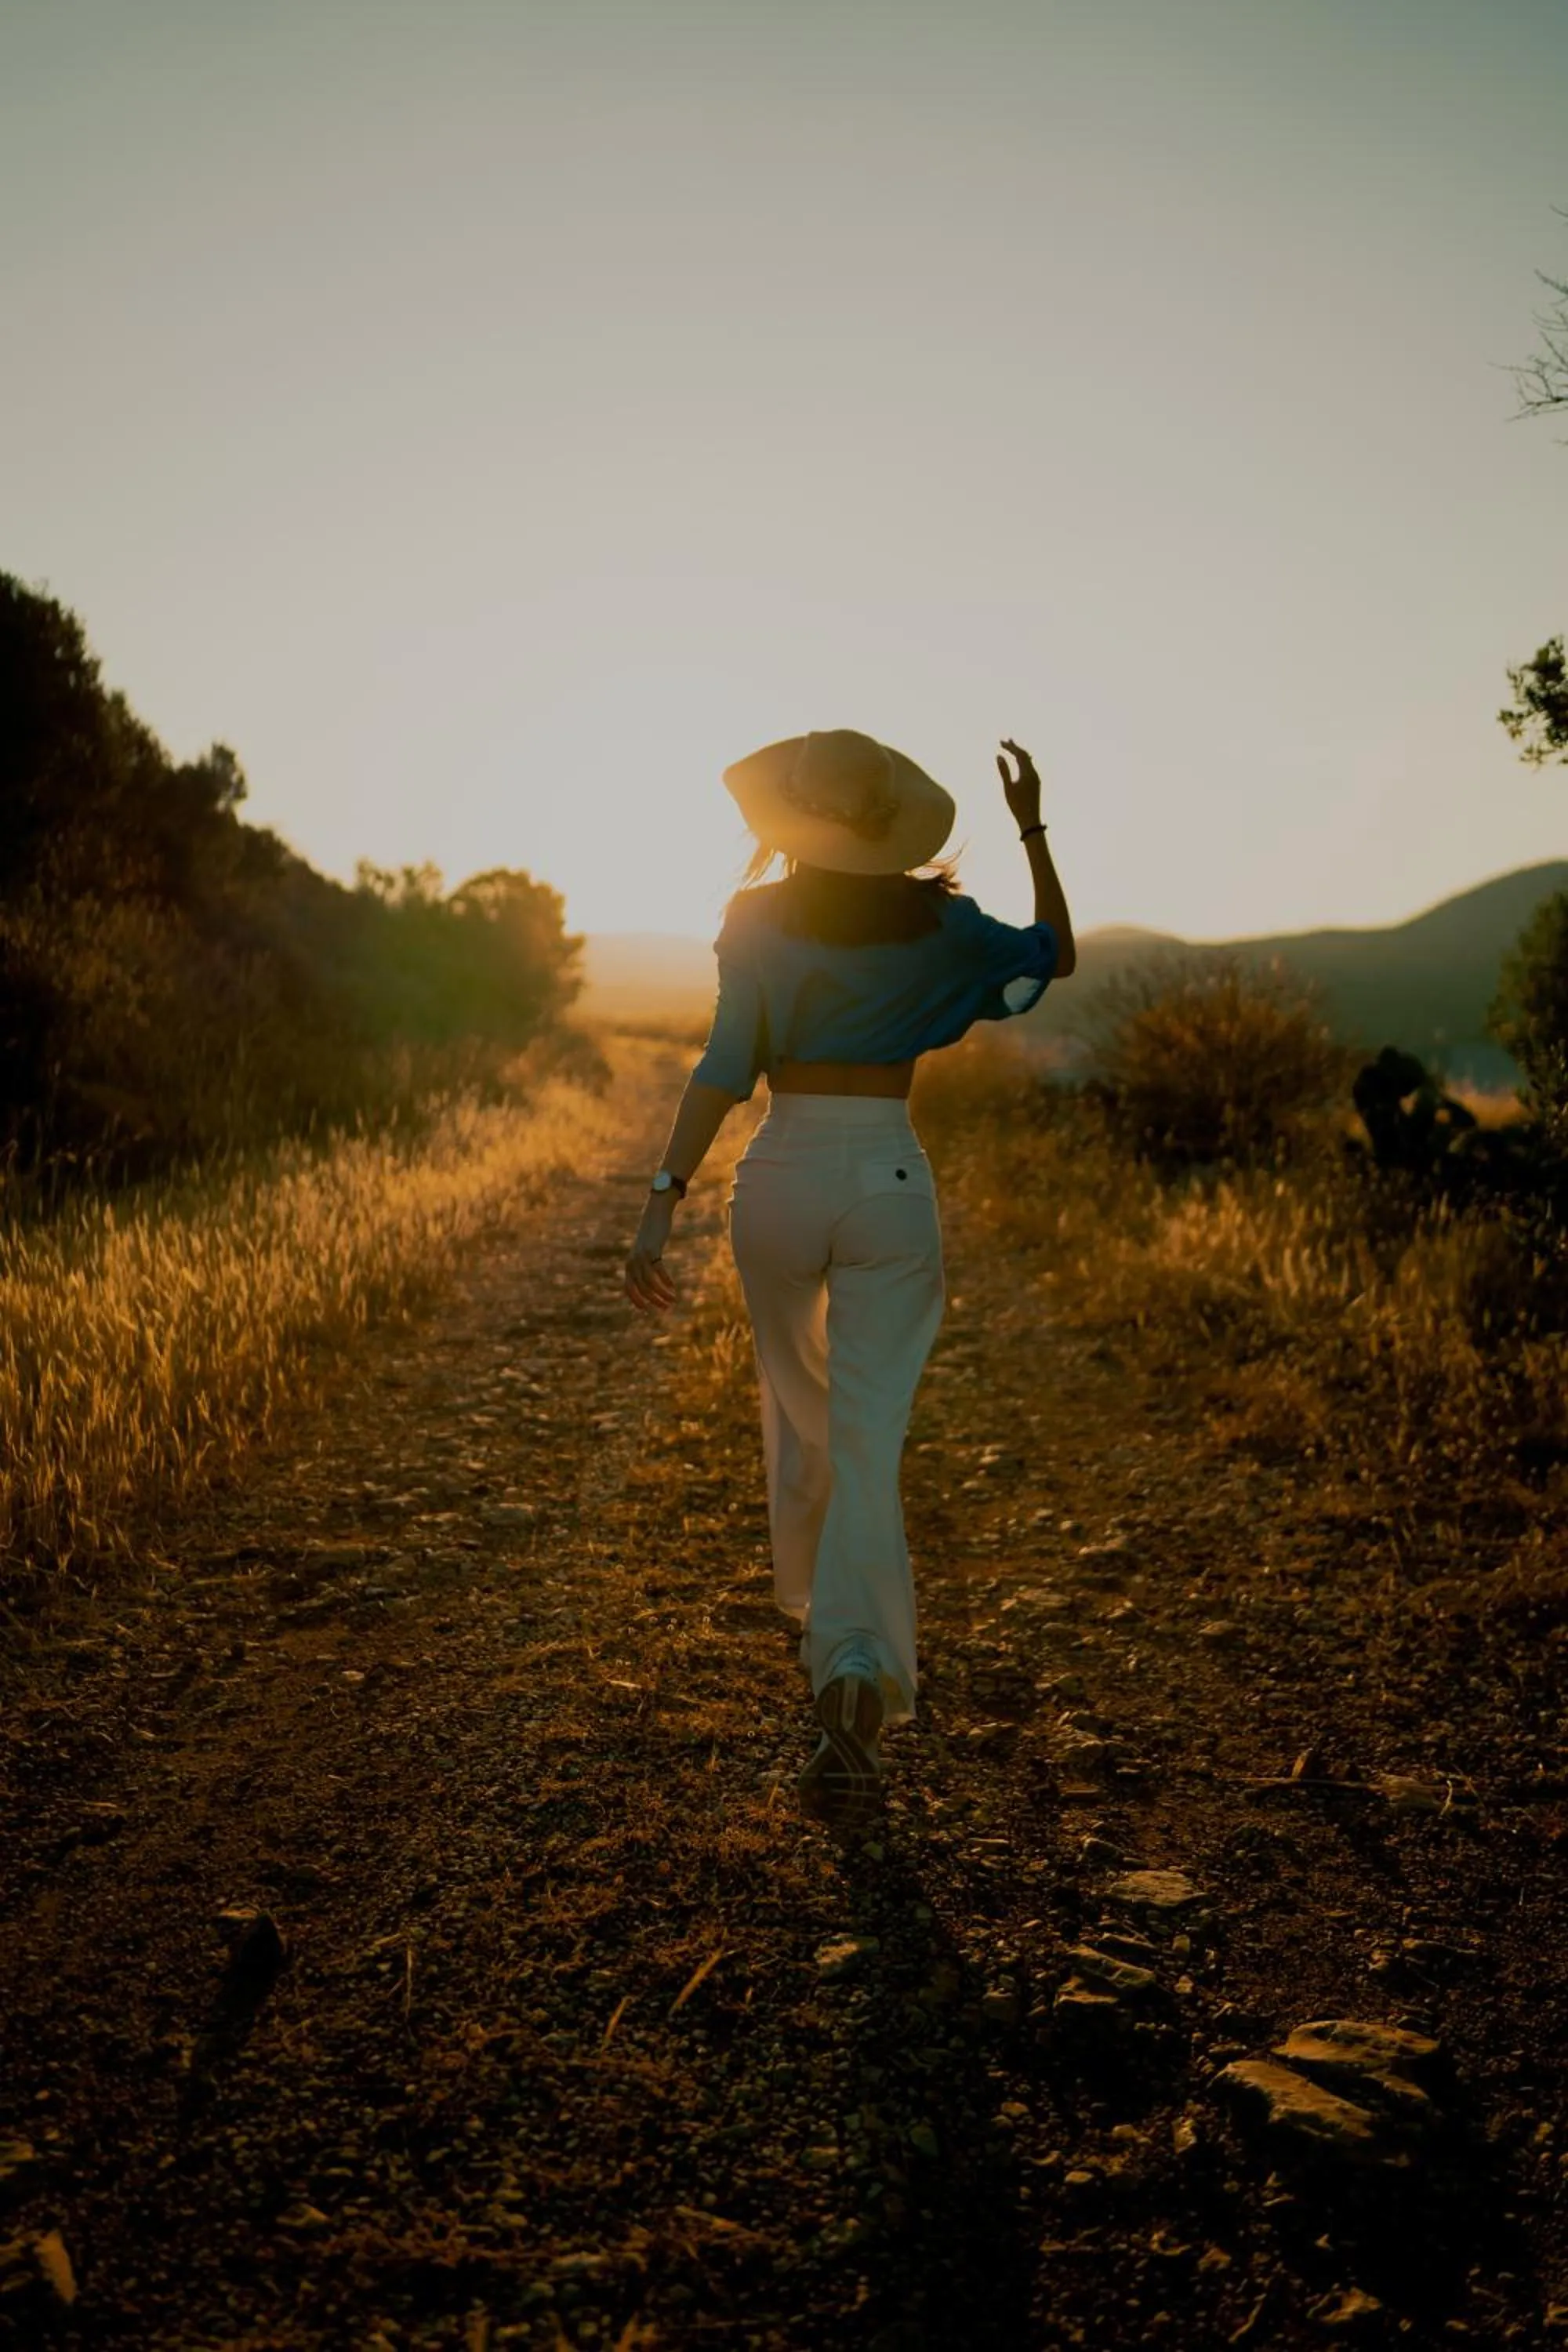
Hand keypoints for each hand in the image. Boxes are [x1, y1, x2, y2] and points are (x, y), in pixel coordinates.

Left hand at [624, 1194, 676, 1313]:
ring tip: (673, 1300)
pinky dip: (666, 1280)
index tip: (647, 1311)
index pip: (629, 1289)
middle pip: (642, 1289)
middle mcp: (633, 1263)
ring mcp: (642, 1257)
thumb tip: (647, 1282)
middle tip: (666, 1307)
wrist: (654, 1216)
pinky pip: (659, 1270)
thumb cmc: (650, 1237)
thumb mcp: (644, 1253)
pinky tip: (673, 1287)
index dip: (637, 1301)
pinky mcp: (652, 1251)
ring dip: (662, 1293)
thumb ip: (643, 1266)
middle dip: (654, 1300)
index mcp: (629, 1265)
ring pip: (650, 1282)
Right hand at [996, 738, 1041, 828]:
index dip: (1010, 746)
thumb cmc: (1018, 805)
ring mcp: (1036, 778)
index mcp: (1028, 772)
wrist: (1031, 820)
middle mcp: (1034, 772)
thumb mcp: (1008, 787)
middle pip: (1025, 755)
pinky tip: (1020, 762)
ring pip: (1029, 760)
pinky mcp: (1036, 783)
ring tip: (1013, 747)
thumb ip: (1004, 771)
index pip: (1019, 754)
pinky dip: (1023, 760)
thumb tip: (999, 756)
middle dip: (1015, 747)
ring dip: (1020, 753)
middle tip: (1006, 740)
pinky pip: (1030, 766)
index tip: (1000, 742)